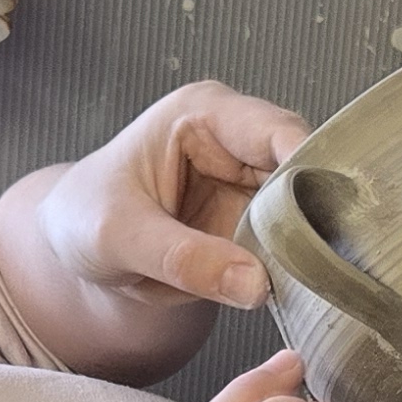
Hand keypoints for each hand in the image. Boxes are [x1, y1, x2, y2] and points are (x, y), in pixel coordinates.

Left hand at [33, 79, 308, 317]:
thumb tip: (254, 284)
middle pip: (306, 169)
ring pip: (309, 208)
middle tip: (328, 261)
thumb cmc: (83, 217)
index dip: (309, 169)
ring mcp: (250, 182)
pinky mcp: (256, 221)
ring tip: (317, 280)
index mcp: (203, 114)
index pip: (276, 130)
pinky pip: (294, 242)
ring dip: (313, 245)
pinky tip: (304, 286)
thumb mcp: (118, 237)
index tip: (328, 217)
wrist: (73, 246)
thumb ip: (182, 259)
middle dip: (318, 213)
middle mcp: (237, 141)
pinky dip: (299, 265)